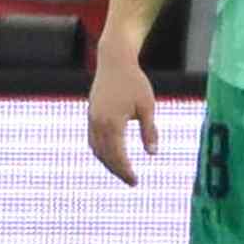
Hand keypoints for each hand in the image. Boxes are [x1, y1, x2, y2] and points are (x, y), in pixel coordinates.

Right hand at [86, 50, 162, 183]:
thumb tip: (153, 154)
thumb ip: (149, 131)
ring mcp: (92, 119)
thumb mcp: (147, 106)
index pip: (117, 155)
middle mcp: (98, 123)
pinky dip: (101, 152)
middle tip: (132, 182)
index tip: (135, 181)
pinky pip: (93, 140)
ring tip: (123, 172)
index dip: (126, 171)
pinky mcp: (91, 115)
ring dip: (108, 163)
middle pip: (106, 156)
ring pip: (97, 149)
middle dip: (118, 171)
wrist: (114, 61)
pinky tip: (111, 156)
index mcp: (113, 123)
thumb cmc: (134, 82)